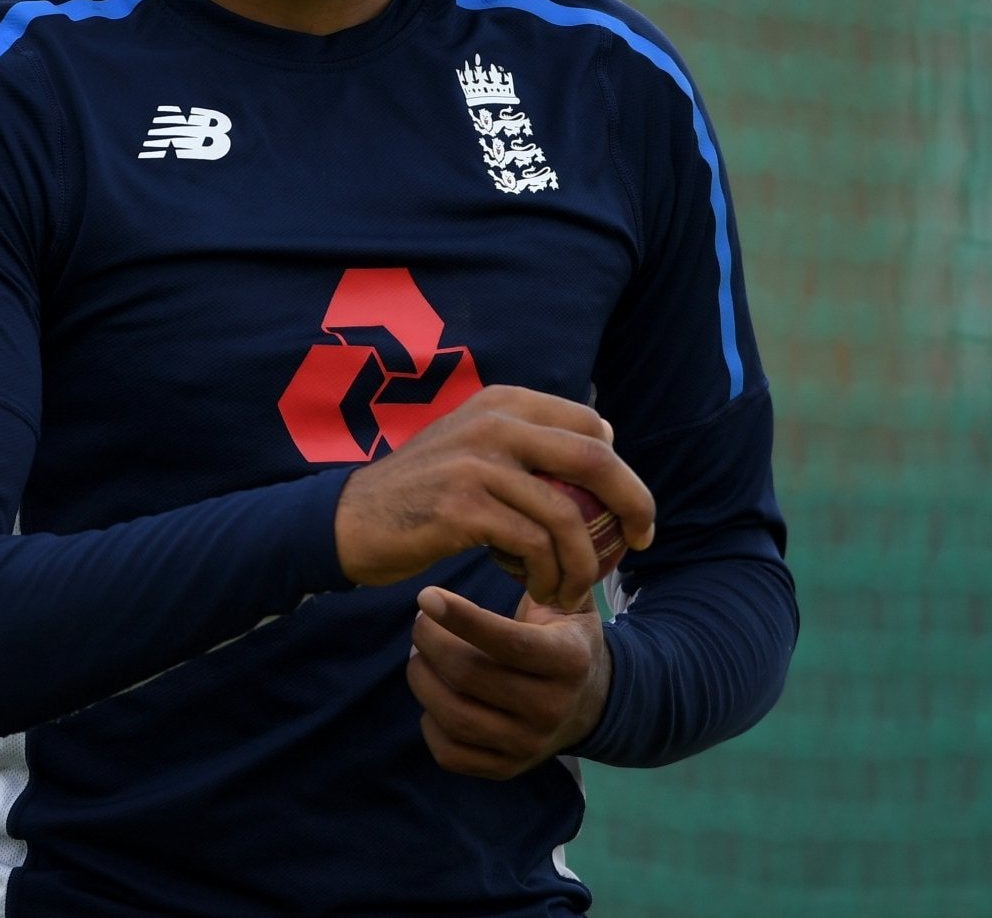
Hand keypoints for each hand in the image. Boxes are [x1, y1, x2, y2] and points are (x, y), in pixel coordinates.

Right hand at [332, 386, 654, 607]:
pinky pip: (533, 545)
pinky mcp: (463, 506)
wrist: (350, 521)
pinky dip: (546, 574)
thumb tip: (604, 435)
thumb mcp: (475, 448)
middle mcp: (495, 421)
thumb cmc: (422, 494)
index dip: (622, 471)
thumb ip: (528, 440)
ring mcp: (479, 462)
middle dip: (632, 504)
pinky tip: (538, 587)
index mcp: (503, 402)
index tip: (629, 512)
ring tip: (573, 590)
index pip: (591, 426)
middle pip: (595, 458)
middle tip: (641, 542)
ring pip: (567, 515)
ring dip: (583, 562)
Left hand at [406, 586, 610, 778]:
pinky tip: (435, 691)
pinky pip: (450, 753)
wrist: (590, 702)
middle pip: (471, 677)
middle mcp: (552, 708)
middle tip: (420, 621)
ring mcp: (529, 745)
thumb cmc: (566, 636)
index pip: (509, 644)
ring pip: (455, 716)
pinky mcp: (506, 769)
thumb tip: (506, 535)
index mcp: (569, 660)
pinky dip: (429, 721)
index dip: (463, 618)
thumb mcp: (568, 601)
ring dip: (422, 678)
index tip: (427, 595)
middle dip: (431, 643)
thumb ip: (544, 573)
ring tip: (419, 654)